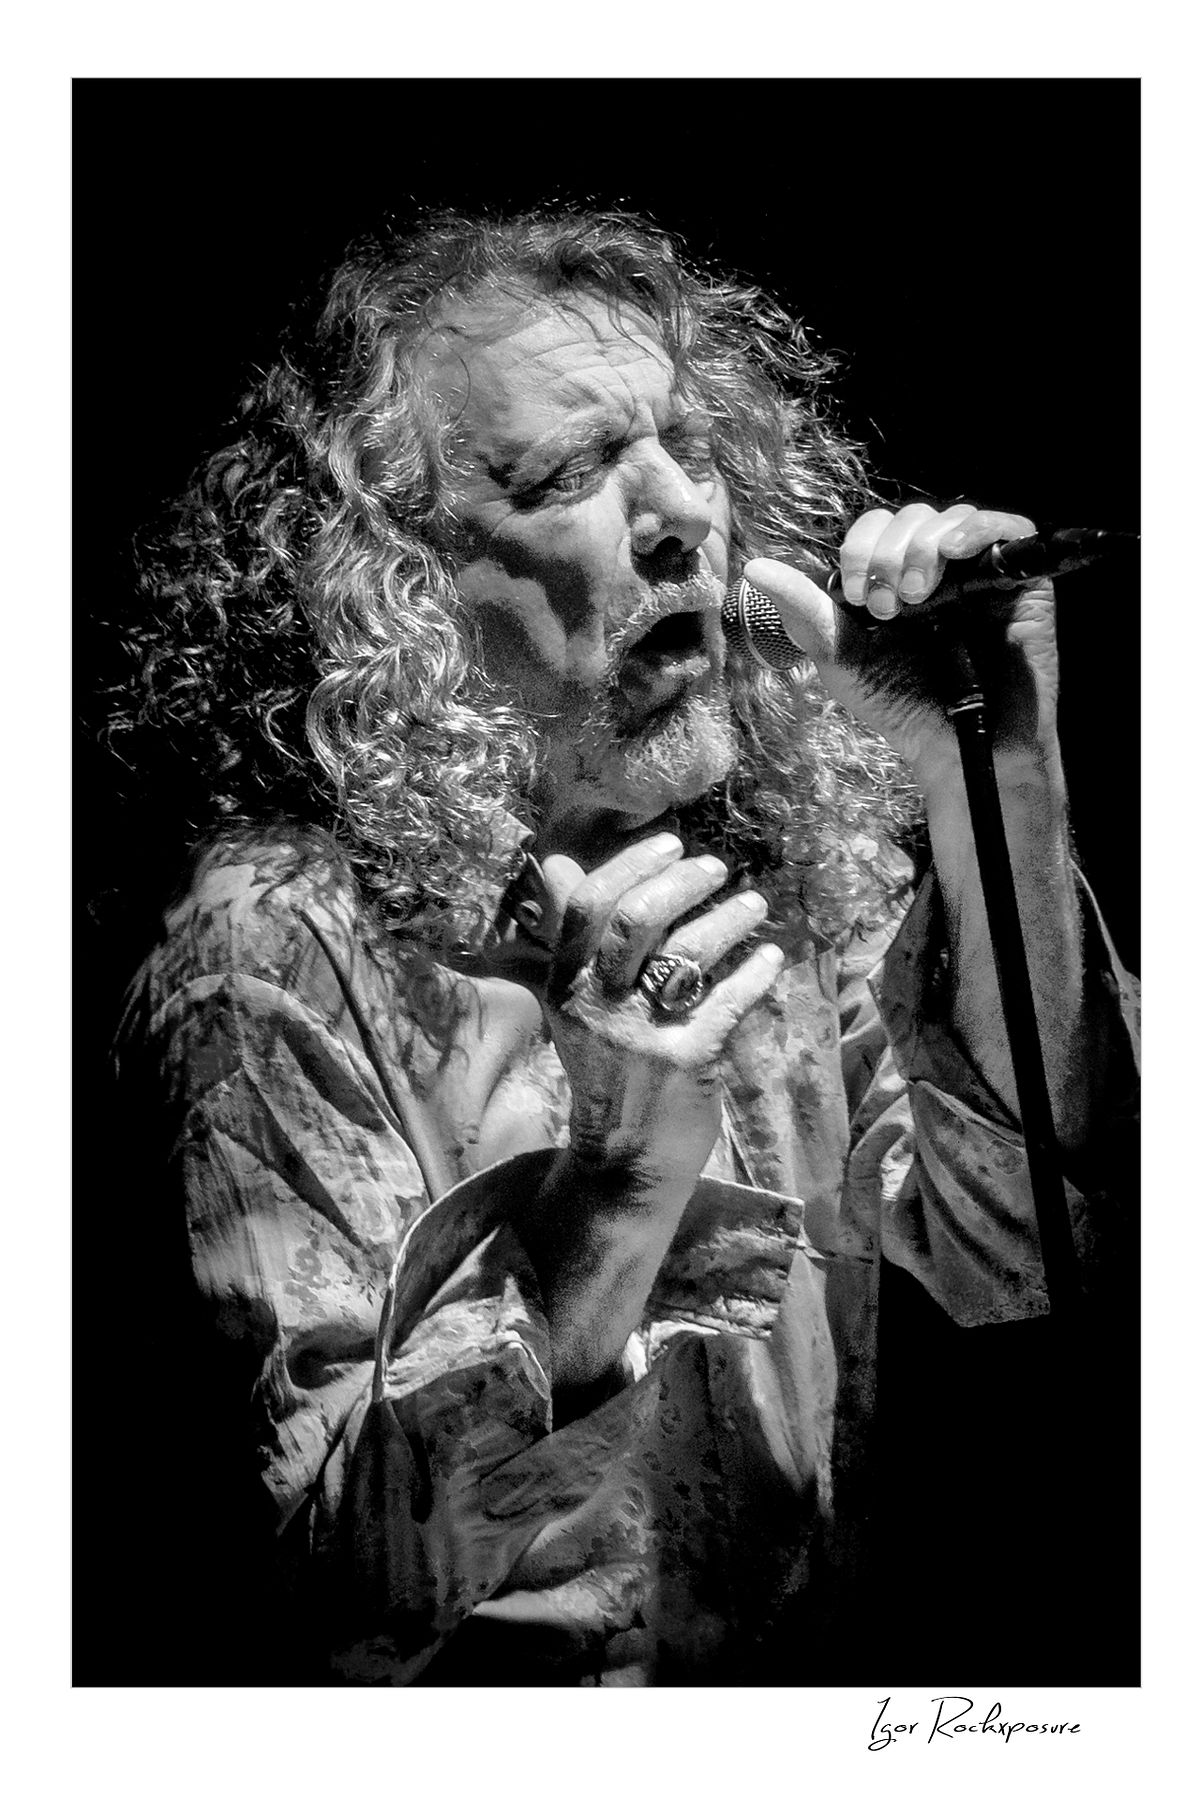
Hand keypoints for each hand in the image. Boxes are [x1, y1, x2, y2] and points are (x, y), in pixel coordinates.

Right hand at [537, 833, 783, 1195]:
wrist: (623, 1164)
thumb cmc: (607, 1072)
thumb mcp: (576, 1005)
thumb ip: (571, 935)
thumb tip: (557, 862)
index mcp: (565, 987)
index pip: (589, 905)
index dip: (633, 864)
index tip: (671, 843)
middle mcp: (597, 1007)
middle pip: (638, 918)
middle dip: (685, 882)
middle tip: (718, 869)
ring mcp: (641, 1035)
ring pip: (689, 953)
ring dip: (730, 920)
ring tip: (753, 905)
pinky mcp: (686, 1061)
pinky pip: (729, 1000)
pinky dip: (755, 973)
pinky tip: (771, 958)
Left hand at [744, 503, 1061, 792]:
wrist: (960, 747)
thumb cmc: (902, 707)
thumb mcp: (843, 659)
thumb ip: (804, 613)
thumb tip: (755, 568)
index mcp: (891, 579)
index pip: (873, 531)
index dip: (859, 550)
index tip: (855, 597)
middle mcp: (934, 569)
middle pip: (908, 519)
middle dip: (887, 555)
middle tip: (887, 609)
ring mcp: (978, 570)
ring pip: (948, 519)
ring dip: (922, 549)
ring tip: (916, 599)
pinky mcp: (1021, 578)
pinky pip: (1003, 527)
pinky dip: (973, 529)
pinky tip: (954, 552)